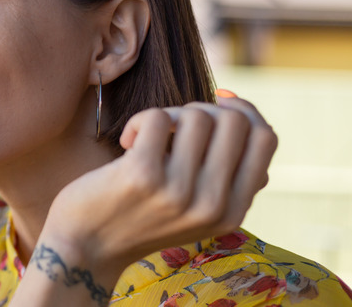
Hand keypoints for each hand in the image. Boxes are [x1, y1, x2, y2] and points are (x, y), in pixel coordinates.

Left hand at [45, 93, 277, 274]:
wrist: (85, 248)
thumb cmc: (139, 216)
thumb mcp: (195, 209)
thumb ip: (226, 177)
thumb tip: (245, 115)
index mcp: (232, 212)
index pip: (265, 138)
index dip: (244, 110)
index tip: (216, 103)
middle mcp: (212, 205)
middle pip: (235, 120)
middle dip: (203, 109)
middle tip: (172, 127)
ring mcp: (178, 192)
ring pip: (196, 116)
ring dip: (168, 115)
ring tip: (146, 137)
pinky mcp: (143, 176)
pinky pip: (157, 117)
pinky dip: (138, 120)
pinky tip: (125, 143)